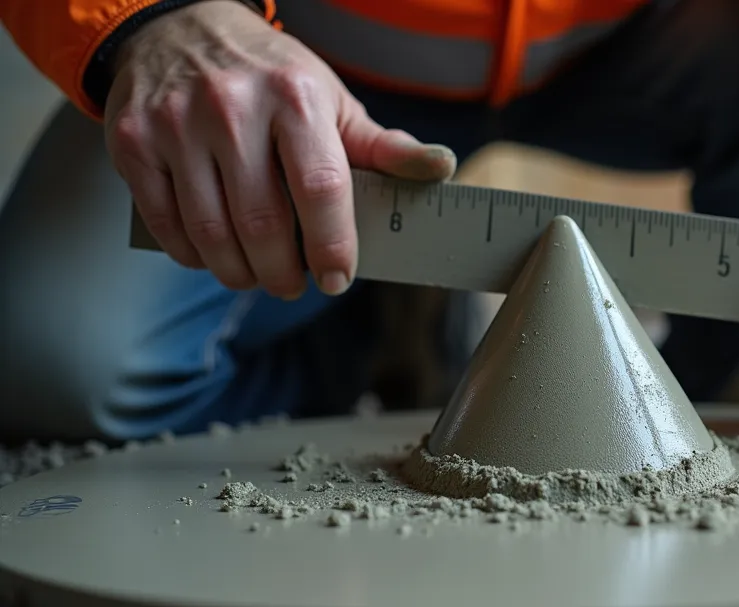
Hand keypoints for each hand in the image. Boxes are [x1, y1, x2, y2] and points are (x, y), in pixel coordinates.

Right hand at [103, 0, 456, 298]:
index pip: (321, 189)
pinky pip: (165, 224)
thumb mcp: (331, 101)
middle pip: (262, 223)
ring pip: (210, 233)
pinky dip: (194, 255)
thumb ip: (383, 146)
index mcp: (294, 97)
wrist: (178, 27)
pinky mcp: (133, 143)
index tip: (337, 278)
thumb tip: (442, 167)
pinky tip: (214, 255)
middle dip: (283, 273)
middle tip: (294, 284)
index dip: (332, 246)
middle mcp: (230, 107)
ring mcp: (175, 125)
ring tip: (257, 276)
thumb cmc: (271, 78)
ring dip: (239, 273)